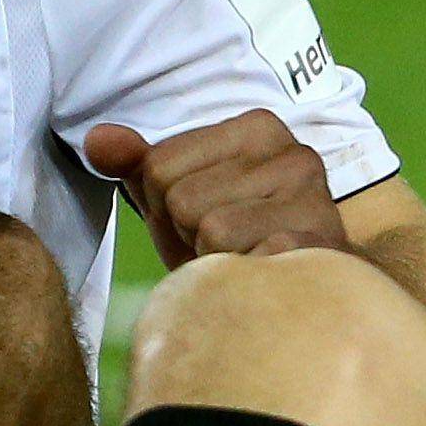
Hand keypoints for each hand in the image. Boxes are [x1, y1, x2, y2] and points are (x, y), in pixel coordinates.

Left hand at [84, 112, 344, 267]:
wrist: (292, 298)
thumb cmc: (227, 240)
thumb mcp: (171, 198)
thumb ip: (134, 164)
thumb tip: (98, 138)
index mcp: (255, 128)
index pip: (157, 166)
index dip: (163, 205)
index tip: (198, 217)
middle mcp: (294, 153)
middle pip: (181, 198)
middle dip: (188, 231)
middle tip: (221, 245)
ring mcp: (316, 198)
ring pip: (212, 229)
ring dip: (215, 257)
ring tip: (243, 257)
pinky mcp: (326, 243)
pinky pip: (254, 258)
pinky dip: (246, 276)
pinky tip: (265, 274)